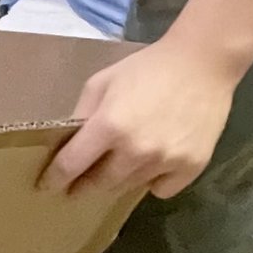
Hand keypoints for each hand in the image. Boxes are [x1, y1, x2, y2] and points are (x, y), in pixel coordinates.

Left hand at [42, 33, 237, 199]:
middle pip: (100, 184)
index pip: (71, 165)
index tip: (48, 186)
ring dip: (119, 181)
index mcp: (109, 126)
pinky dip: (154, 181)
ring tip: (118, 167)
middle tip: (78, 187)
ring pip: (130, 187)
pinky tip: (154, 164)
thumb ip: (83, 113)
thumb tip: (68, 142)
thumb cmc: (148, 68)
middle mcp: (136, 150)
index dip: (56, 178)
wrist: (203, 63)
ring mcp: (166, 162)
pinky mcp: (191, 167)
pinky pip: (161, 189)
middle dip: (84, 186)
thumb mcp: (103, 81)